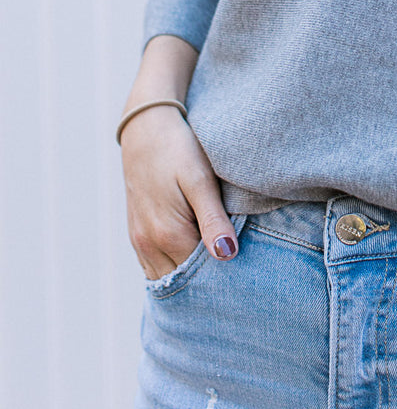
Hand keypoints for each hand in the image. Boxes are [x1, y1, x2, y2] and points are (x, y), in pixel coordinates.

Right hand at [120, 105, 237, 280]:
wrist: (145, 128)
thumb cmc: (178, 150)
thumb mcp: (200, 180)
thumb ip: (213, 219)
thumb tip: (227, 255)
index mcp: (167, 235)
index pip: (201, 274)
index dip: (225, 276)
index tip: (247, 272)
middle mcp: (149, 245)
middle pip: (183, 280)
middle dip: (208, 280)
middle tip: (237, 274)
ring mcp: (139, 241)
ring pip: (167, 277)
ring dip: (190, 276)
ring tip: (219, 267)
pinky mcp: (137, 234)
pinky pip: (155, 266)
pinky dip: (174, 267)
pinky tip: (195, 257)